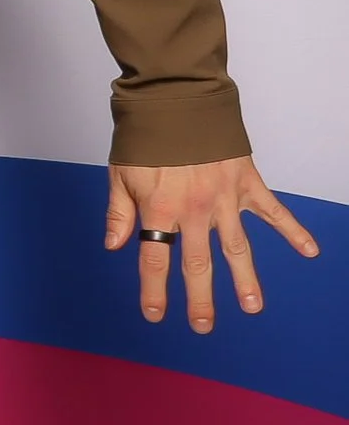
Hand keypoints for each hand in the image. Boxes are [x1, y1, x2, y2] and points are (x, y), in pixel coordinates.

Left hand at [104, 156, 318, 331]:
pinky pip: (274, 211)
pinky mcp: (246, 183)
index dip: (154, 290)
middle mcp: (194, 211)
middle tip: (203, 326)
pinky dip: (293, 230)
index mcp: (160, 210)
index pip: (154, 260)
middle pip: (197, 264)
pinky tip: (310, 251)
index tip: (156, 315)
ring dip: (245, 279)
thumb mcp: (120, 174)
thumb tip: (113, 246)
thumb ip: (119, 212)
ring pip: (237, 248)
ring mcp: (223, 199)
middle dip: (200, 298)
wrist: (177, 99)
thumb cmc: (144, 137)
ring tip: (251, 306)